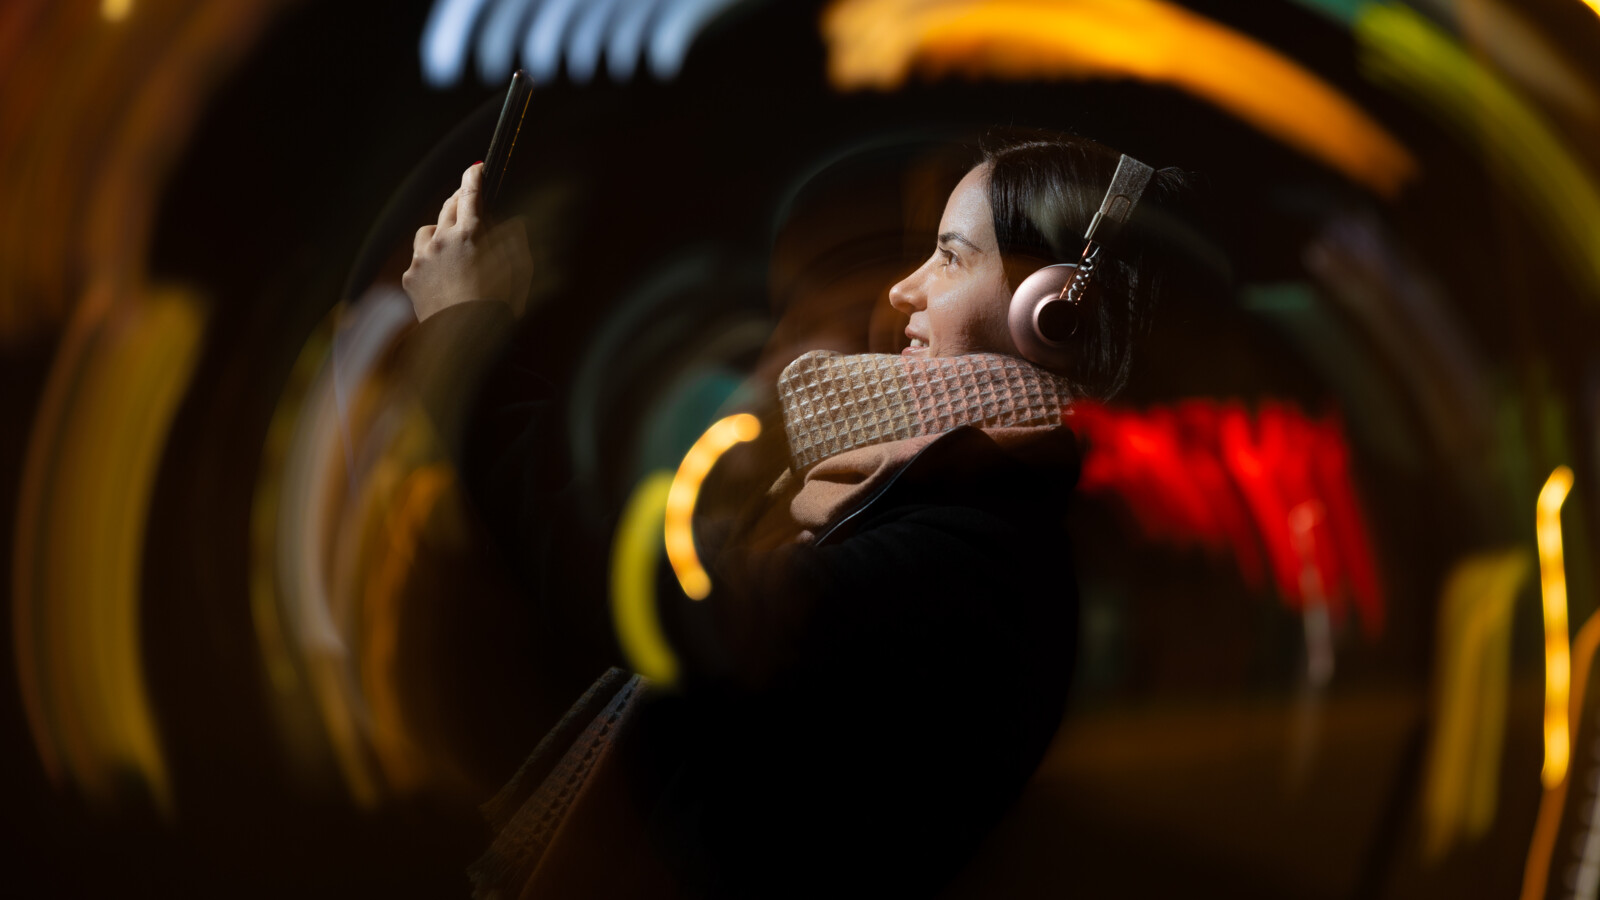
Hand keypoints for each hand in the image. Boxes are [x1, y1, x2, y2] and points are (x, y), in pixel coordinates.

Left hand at [402, 163, 532, 320]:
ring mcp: (423, 258)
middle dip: (459, 200)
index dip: (473, 178)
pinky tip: (443, 273)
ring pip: (429, 230)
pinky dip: (430, 259)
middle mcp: (443, 240)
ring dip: (441, 230)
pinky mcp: (411, 277)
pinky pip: (419, 258)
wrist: (462, 341)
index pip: (471, 195)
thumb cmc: (498, 308)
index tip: (475, 169)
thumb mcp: (519, 272)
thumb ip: (516, 241)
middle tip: (467, 201)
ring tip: (452, 243)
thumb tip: (514, 223)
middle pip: (448, 207)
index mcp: (472, 235)